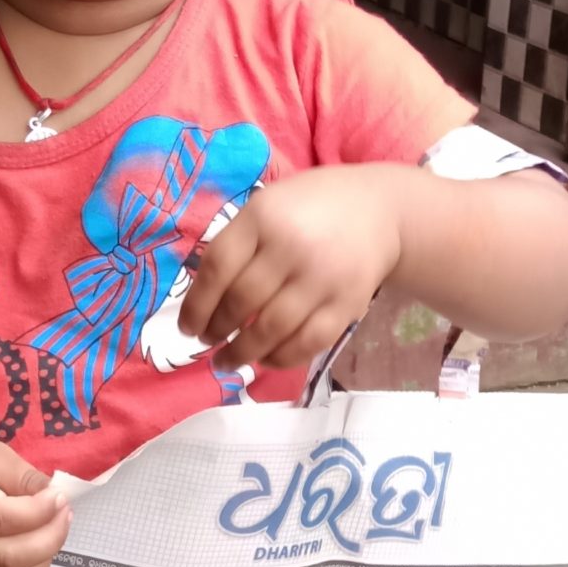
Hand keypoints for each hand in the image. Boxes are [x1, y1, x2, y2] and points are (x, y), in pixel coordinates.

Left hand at [179, 167, 405, 372]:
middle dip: (217, 330)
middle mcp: (291, 246)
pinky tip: (265, 359)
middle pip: (242, 302)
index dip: (196, 304)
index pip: (218, 268)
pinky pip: (307, 342)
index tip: (186, 327)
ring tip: (226, 361)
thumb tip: (202, 299)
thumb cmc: (311, 208)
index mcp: (263, 217)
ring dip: (242, 352)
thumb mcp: (268, 206)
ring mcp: (322, 277)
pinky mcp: (347, 304)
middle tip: (207, 342)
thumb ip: (238, 243)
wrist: (381, 210)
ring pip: (271, 329)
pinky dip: (280, 358)